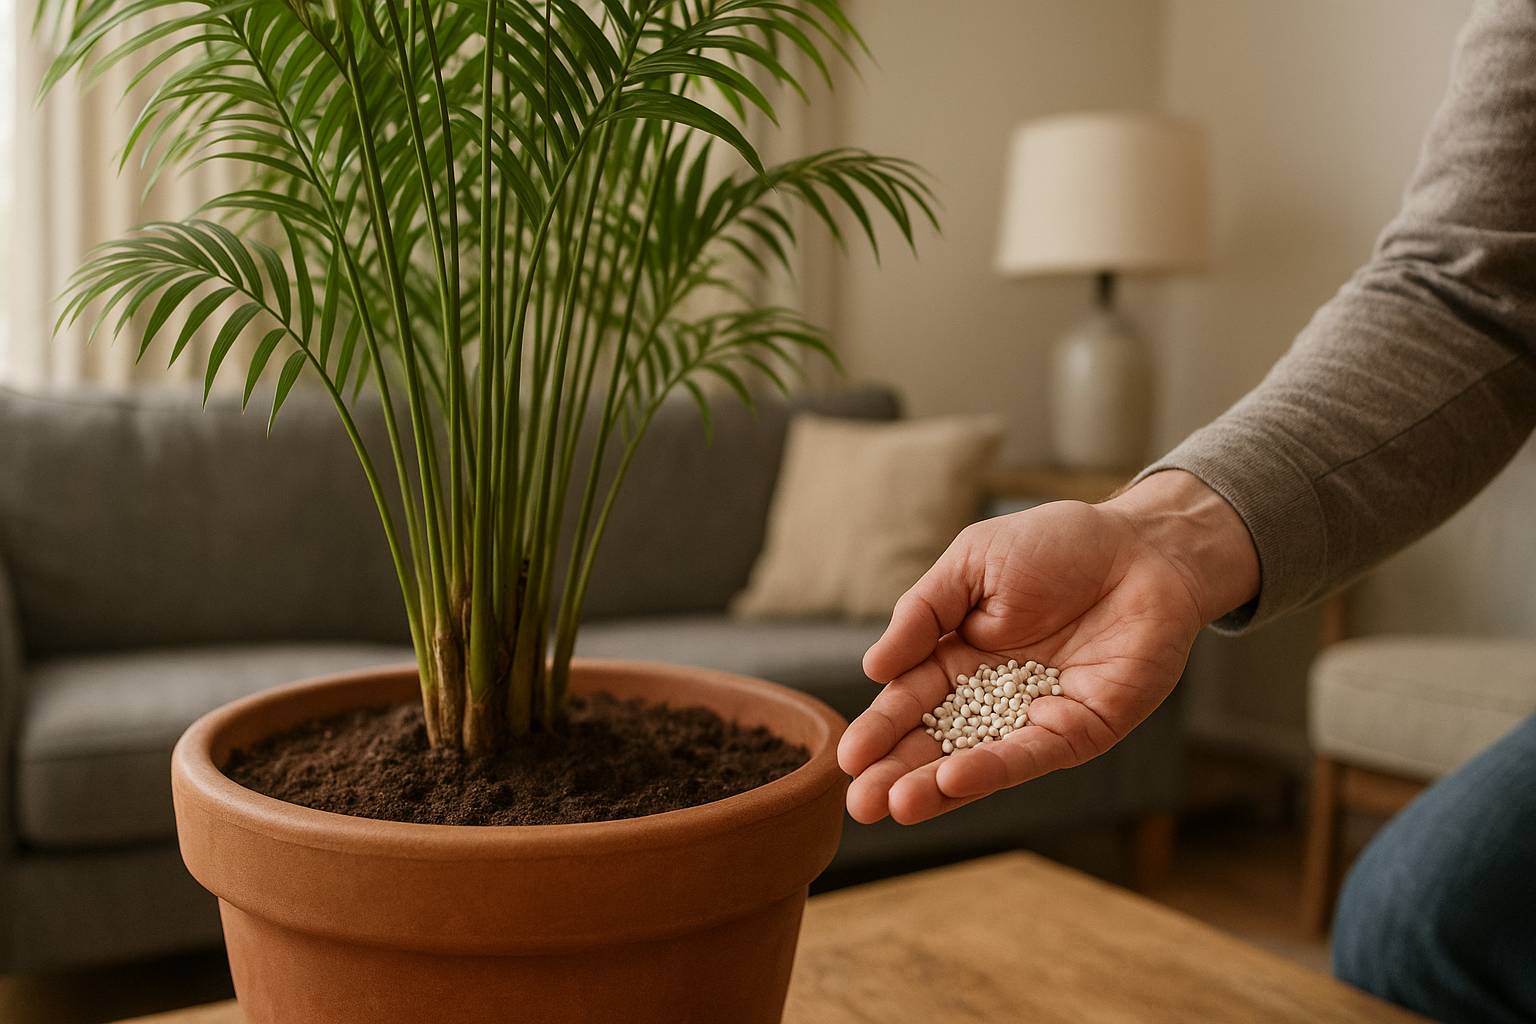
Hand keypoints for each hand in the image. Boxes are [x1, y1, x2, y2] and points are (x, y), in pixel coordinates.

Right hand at [838, 470, 1258, 824]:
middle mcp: (992, 697)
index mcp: (958, 656)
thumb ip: (923, 613)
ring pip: (978, 760)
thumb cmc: (1057, 545)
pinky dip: (993, 770)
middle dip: (897, 774)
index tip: (848, 757)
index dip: (880, 729)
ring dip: (936, 787)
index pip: (910, 702)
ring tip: (896, 806)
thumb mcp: (971, 564)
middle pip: (936, 744)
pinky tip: (954, 779)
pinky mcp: (1082, 730)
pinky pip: (1032, 755)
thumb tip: (874, 669)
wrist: (1142, 547)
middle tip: (861, 805)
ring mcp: (1036, 718)